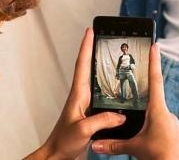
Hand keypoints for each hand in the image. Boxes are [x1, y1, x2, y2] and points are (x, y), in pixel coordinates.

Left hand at [25, 28, 125, 159]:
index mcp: (78, 95)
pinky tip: (118, 90)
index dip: (86, 46)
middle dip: (94, 50)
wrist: (57, 156)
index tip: (90, 31)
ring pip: (96, 81)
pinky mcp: (91, 115)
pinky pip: (103, 97)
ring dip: (102, 67)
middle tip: (102, 36)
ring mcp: (86, 105)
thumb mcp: (83, 130)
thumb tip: (121, 114)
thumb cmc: (62, 142)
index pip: (83, 65)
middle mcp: (82, 96)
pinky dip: (110, 89)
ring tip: (111, 55)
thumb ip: (101, 120)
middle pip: (89, 68)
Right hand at [91, 43, 178, 159]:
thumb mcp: (134, 148)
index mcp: (157, 111)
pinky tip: (155, 148)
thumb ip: (114, 144)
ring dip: (151, 130)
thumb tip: (96, 143)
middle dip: (144, 113)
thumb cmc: (161, 157)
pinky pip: (167, 134)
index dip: (153, 62)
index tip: (155, 46)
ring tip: (146, 143)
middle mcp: (169, 116)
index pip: (155, 80)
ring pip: (160, 123)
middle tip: (140, 126)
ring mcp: (177, 127)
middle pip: (153, 106)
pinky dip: (159, 140)